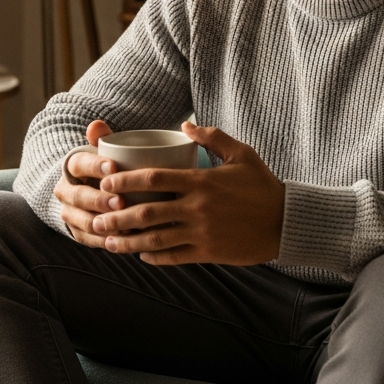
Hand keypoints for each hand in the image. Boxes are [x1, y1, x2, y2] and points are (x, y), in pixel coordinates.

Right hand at [54, 120, 123, 248]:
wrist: (92, 192)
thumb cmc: (106, 169)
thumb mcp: (105, 152)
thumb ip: (103, 139)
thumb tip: (97, 124)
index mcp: (72, 166)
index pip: (80, 163)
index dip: (94, 165)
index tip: (113, 166)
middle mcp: (65, 190)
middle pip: (79, 196)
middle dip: (99, 200)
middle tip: (120, 201)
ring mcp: (69, 213)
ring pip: (82, 220)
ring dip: (102, 223)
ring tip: (123, 225)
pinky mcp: (77, 232)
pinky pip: (89, 239)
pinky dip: (105, 241)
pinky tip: (122, 240)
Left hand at [92, 121, 284, 265]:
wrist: (287, 222)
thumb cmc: (263, 186)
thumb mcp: (242, 154)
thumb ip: (212, 138)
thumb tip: (184, 126)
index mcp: (201, 181)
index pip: (154, 178)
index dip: (125, 179)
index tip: (106, 180)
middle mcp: (197, 208)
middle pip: (147, 212)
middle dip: (117, 215)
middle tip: (97, 216)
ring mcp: (201, 232)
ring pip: (155, 239)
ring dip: (128, 241)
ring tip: (107, 241)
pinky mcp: (208, 252)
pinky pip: (174, 257)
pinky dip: (154, 257)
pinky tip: (140, 254)